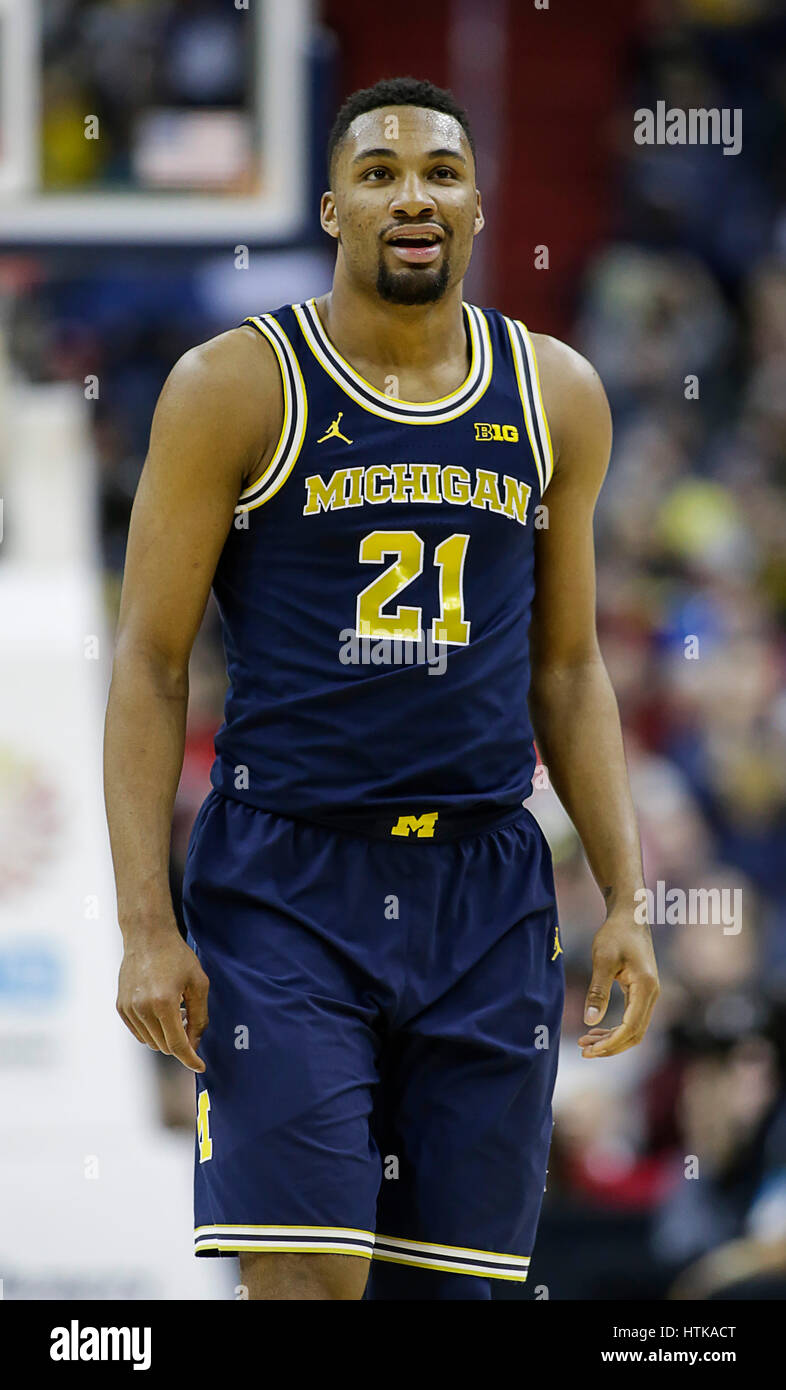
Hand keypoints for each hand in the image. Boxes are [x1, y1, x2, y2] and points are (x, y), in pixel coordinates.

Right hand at [117, 925, 208, 1071]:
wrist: (147, 937)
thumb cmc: (177, 957)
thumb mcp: (198, 984)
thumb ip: (199, 1017)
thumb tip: (194, 1045)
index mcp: (164, 1003)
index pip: (178, 1044)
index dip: (190, 1059)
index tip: (200, 1066)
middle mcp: (142, 1009)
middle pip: (164, 1046)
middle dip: (180, 1042)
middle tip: (189, 1021)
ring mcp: (128, 1009)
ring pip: (151, 1042)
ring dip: (166, 1036)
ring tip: (176, 1012)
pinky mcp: (121, 1007)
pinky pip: (139, 1033)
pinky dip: (153, 1030)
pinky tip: (161, 1010)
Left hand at [577, 906, 658, 1057]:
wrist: (629, 916)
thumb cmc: (615, 934)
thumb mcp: (603, 960)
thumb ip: (597, 991)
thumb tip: (589, 1020)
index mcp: (646, 988)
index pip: (631, 1028)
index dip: (611, 1043)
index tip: (589, 1050)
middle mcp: (653, 994)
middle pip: (635, 1034)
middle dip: (610, 1046)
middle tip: (583, 1051)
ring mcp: (649, 994)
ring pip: (634, 1029)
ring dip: (611, 1039)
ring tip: (585, 1043)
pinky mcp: (641, 991)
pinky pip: (631, 1018)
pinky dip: (614, 1028)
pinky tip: (595, 1028)